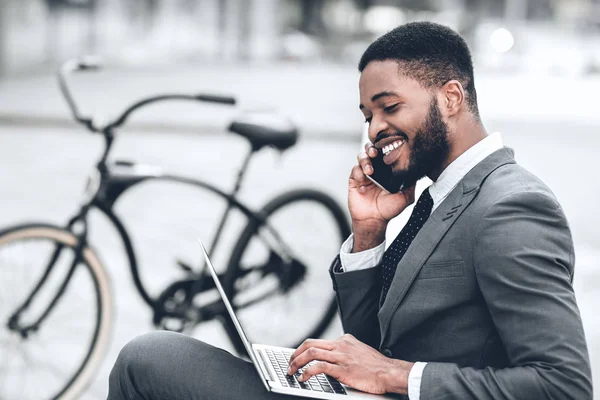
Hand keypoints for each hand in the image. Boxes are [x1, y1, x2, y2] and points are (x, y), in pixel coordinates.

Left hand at [287, 334, 412, 394]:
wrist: (389, 372)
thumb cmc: (377, 367)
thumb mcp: (360, 351)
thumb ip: (347, 352)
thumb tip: (335, 358)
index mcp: (344, 340)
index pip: (319, 341)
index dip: (305, 350)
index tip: (298, 357)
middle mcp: (340, 345)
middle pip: (310, 343)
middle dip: (295, 353)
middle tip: (289, 363)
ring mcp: (340, 356)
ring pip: (311, 353)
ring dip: (297, 362)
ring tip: (291, 371)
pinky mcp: (341, 368)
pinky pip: (318, 367)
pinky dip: (307, 372)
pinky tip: (303, 378)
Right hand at [349, 144, 415, 251]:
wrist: (374, 220)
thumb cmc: (388, 210)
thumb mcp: (406, 197)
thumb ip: (412, 184)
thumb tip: (417, 172)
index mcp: (387, 171)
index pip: (385, 153)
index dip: (385, 147)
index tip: (388, 147)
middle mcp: (375, 170)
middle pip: (371, 150)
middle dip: (372, 148)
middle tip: (375, 153)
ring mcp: (364, 174)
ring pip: (361, 157)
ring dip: (365, 161)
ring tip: (370, 171)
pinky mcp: (355, 180)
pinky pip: (354, 170)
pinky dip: (358, 174)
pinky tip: (364, 186)